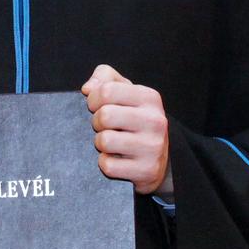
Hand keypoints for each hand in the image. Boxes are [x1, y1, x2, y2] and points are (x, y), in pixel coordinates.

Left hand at [82, 65, 172, 195]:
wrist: (161, 159)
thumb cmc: (135, 120)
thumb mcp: (126, 93)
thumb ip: (105, 79)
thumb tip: (87, 88)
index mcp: (149, 98)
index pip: (107, 90)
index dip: (93, 99)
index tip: (96, 106)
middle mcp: (155, 120)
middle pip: (104, 116)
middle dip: (96, 122)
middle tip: (104, 127)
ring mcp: (153, 147)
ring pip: (104, 141)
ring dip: (100, 144)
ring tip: (111, 143)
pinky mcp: (146, 170)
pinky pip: (108, 165)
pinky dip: (105, 163)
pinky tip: (116, 159)